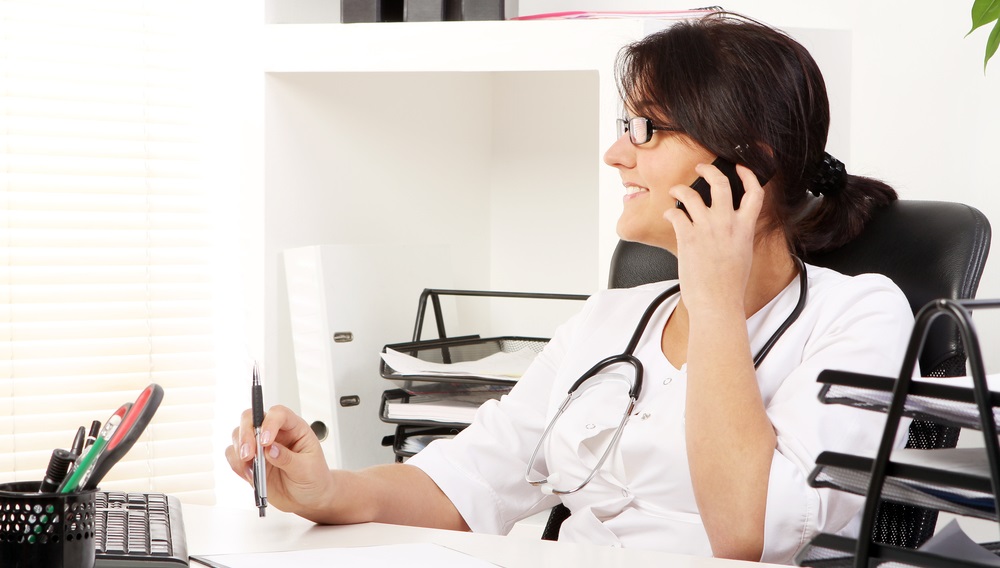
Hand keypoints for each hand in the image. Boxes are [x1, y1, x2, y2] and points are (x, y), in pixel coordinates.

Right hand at [225, 404, 335, 516]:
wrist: (308, 498)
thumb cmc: (314, 478)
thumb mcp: (307, 470)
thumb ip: (288, 459)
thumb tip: (270, 450)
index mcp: (294, 428)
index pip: (279, 414)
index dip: (269, 423)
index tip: (265, 442)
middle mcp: (275, 433)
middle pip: (251, 418)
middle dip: (246, 434)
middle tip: (248, 454)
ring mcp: (260, 446)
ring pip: (238, 434)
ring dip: (239, 450)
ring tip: (250, 468)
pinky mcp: (251, 461)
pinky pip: (234, 455)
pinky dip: (236, 464)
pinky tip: (249, 475)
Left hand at [663, 162, 764, 313]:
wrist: (717, 302)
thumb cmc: (730, 285)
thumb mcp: (743, 254)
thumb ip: (738, 235)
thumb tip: (730, 226)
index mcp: (745, 227)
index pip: (754, 192)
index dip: (748, 175)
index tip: (740, 167)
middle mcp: (727, 223)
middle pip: (720, 183)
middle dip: (709, 170)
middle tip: (700, 168)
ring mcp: (706, 228)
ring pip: (691, 194)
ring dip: (680, 189)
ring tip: (675, 190)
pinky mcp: (687, 237)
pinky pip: (676, 214)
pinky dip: (670, 211)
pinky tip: (669, 214)